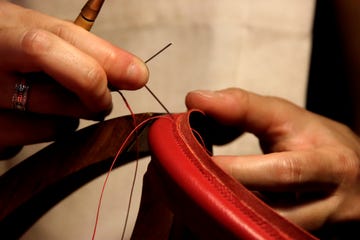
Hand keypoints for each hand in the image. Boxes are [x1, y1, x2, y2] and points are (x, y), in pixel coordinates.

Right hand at [0, 2, 148, 154]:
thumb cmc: (8, 51)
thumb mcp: (35, 34)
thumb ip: (82, 50)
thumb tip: (135, 73)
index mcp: (5, 29)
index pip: (61, 41)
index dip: (107, 60)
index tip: (138, 75)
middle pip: (67, 84)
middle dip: (97, 95)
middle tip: (100, 98)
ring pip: (59, 122)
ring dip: (73, 116)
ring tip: (54, 99)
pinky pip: (40, 141)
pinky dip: (50, 130)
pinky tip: (34, 115)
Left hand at [186, 88, 359, 230]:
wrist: (352, 173)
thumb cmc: (316, 141)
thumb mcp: (287, 117)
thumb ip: (244, 107)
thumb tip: (196, 99)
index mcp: (332, 165)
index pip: (283, 171)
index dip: (238, 169)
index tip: (202, 161)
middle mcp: (336, 205)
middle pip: (277, 212)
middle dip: (232, 197)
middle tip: (195, 184)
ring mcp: (326, 229)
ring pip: (273, 231)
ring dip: (237, 215)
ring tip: (207, 196)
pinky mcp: (313, 238)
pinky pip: (271, 235)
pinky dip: (245, 223)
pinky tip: (226, 209)